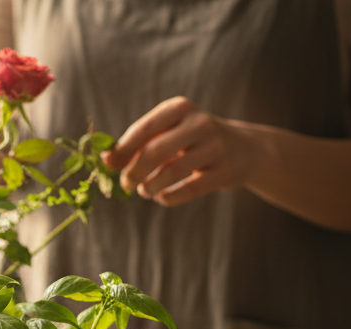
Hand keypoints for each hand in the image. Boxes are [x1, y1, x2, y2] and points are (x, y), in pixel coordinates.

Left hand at [102, 96, 255, 205]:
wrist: (245, 149)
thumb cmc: (193, 141)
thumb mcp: (169, 131)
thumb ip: (138, 143)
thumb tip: (104, 160)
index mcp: (180, 108)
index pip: (144, 128)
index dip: (122, 150)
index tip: (109, 165)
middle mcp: (200, 124)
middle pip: (155, 151)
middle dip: (134, 172)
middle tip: (126, 184)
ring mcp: (215, 147)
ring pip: (171, 172)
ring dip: (150, 186)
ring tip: (144, 191)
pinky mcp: (224, 172)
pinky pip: (189, 190)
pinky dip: (168, 197)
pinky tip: (161, 197)